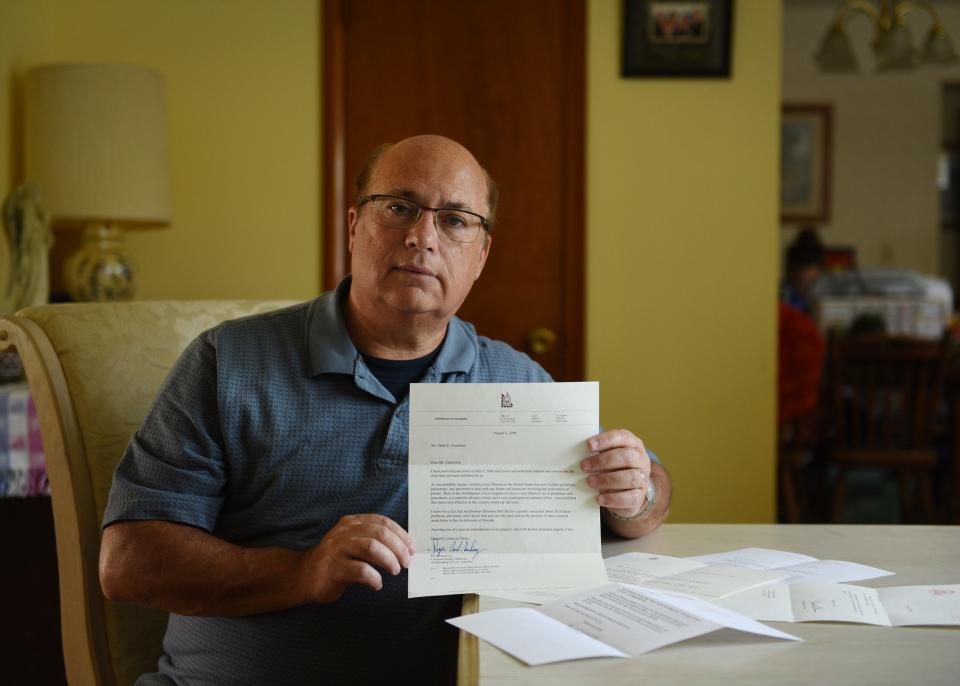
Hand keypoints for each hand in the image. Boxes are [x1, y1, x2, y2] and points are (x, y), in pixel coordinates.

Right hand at [297, 514, 415, 602]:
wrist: (303, 576)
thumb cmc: (336, 562)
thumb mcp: (353, 545)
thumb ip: (373, 542)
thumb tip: (404, 550)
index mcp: (352, 523)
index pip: (382, 522)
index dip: (401, 534)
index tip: (412, 548)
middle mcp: (344, 532)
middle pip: (380, 534)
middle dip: (398, 548)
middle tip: (406, 562)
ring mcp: (337, 549)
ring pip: (371, 548)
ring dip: (388, 560)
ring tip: (394, 571)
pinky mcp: (332, 568)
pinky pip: (360, 570)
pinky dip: (373, 578)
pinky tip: (377, 584)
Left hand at [580, 429, 651, 518]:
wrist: (629, 490)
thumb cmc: (615, 467)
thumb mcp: (608, 456)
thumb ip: (597, 452)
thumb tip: (577, 454)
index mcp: (633, 444)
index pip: (623, 437)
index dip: (606, 440)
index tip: (589, 445)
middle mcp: (641, 460)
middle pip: (627, 457)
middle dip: (603, 461)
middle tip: (584, 466)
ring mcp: (643, 479)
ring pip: (631, 478)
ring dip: (607, 480)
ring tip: (590, 482)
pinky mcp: (640, 496)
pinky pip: (630, 498)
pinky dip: (613, 498)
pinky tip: (599, 498)